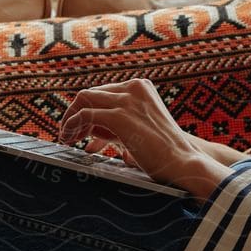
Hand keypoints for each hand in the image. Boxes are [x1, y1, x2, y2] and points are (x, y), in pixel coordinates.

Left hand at [57, 79, 229, 199]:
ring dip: (70, 119)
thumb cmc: (163, 154)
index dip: (88, 112)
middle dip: (75, 114)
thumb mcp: (137, 131)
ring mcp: (127, 100)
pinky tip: (71, 141)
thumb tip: (88, 131)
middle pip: (90, 94)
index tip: (79, 130)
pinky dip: (73, 126)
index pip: (103, 93)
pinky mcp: (120, 116)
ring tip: (66, 139)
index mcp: (141, 87)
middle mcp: (134, 87)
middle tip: (67, 135)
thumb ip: (115, 125)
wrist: (184, 163)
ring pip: (83, 100)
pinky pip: (85, 115)